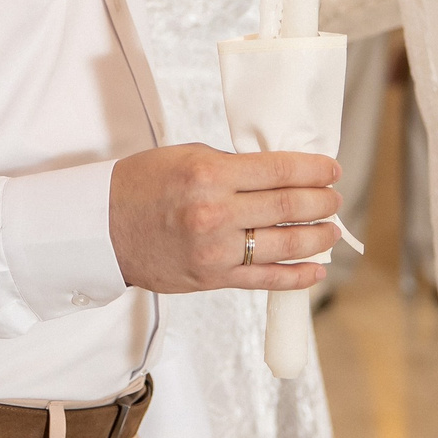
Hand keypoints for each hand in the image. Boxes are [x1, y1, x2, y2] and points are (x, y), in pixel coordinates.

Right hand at [110, 145, 340, 293]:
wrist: (102, 228)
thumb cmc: (143, 185)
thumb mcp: (187, 157)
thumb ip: (233, 165)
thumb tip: (279, 174)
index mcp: (210, 174)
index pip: (278, 170)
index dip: (313, 170)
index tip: (332, 169)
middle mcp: (215, 213)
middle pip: (288, 208)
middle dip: (321, 202)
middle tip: (335, 198)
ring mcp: (216, 250)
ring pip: (285, 246)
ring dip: (317, 238)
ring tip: (332, 231)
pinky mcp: (213, 279)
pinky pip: (266, 281)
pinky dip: (297, 277)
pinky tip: (316, 269)